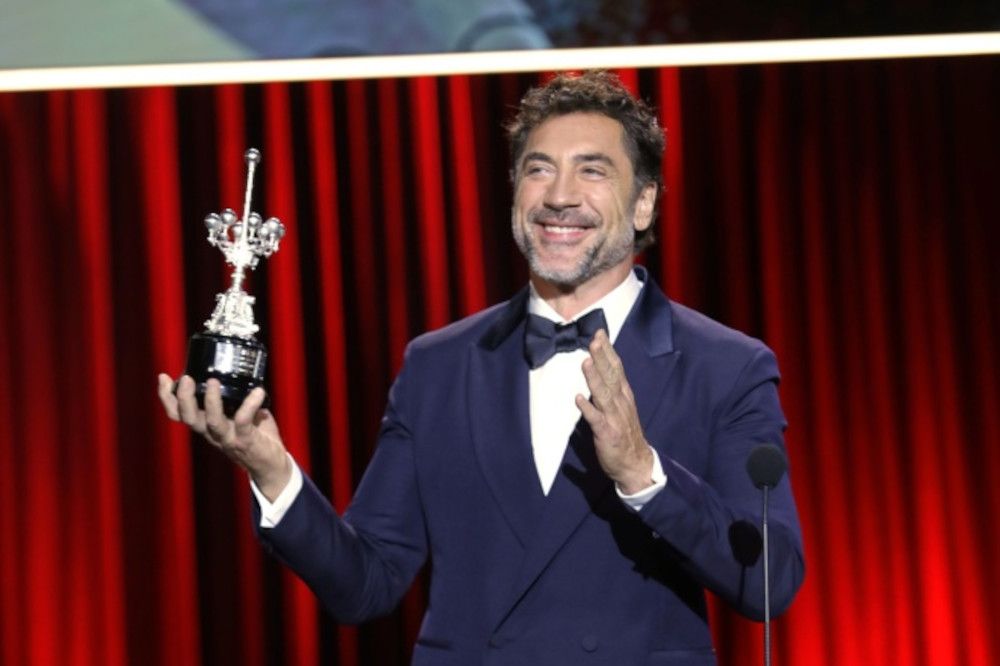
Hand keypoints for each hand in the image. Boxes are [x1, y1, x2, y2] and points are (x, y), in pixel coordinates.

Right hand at [157, 374, 290, 499]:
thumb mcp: (241, 415)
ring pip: (211, 422)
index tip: (164, 378)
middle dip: (184, 399)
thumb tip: (239, 374)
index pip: (179, 414)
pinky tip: (258, 391)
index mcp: (207, 426)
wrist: (273, 468)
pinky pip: (244, 421)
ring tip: (213, 382)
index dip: (168, 399)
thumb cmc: (257, 438)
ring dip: (211, 402)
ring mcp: (229, 439)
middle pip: (189, 418)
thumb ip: (236, 399)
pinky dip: (250, 404)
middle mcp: (213, 434)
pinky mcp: (246, 441)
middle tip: (187, 379)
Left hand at [575, 330, 654, 494]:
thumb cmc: (625, 435)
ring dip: (595, 378)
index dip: (608, 351)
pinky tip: (578, 398)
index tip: (600, 333)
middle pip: (611, 376)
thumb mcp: (621, 408)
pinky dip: (588, 409)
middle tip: (595, 338)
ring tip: (586, 361)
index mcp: (624, 396)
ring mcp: (614, 418)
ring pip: (604, 394)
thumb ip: (610, 390)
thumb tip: (597, 370)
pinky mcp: (607, 433)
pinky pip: (596, 420)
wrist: (637, 464)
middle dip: (602, 357)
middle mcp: (621, 403)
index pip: (617, 368)